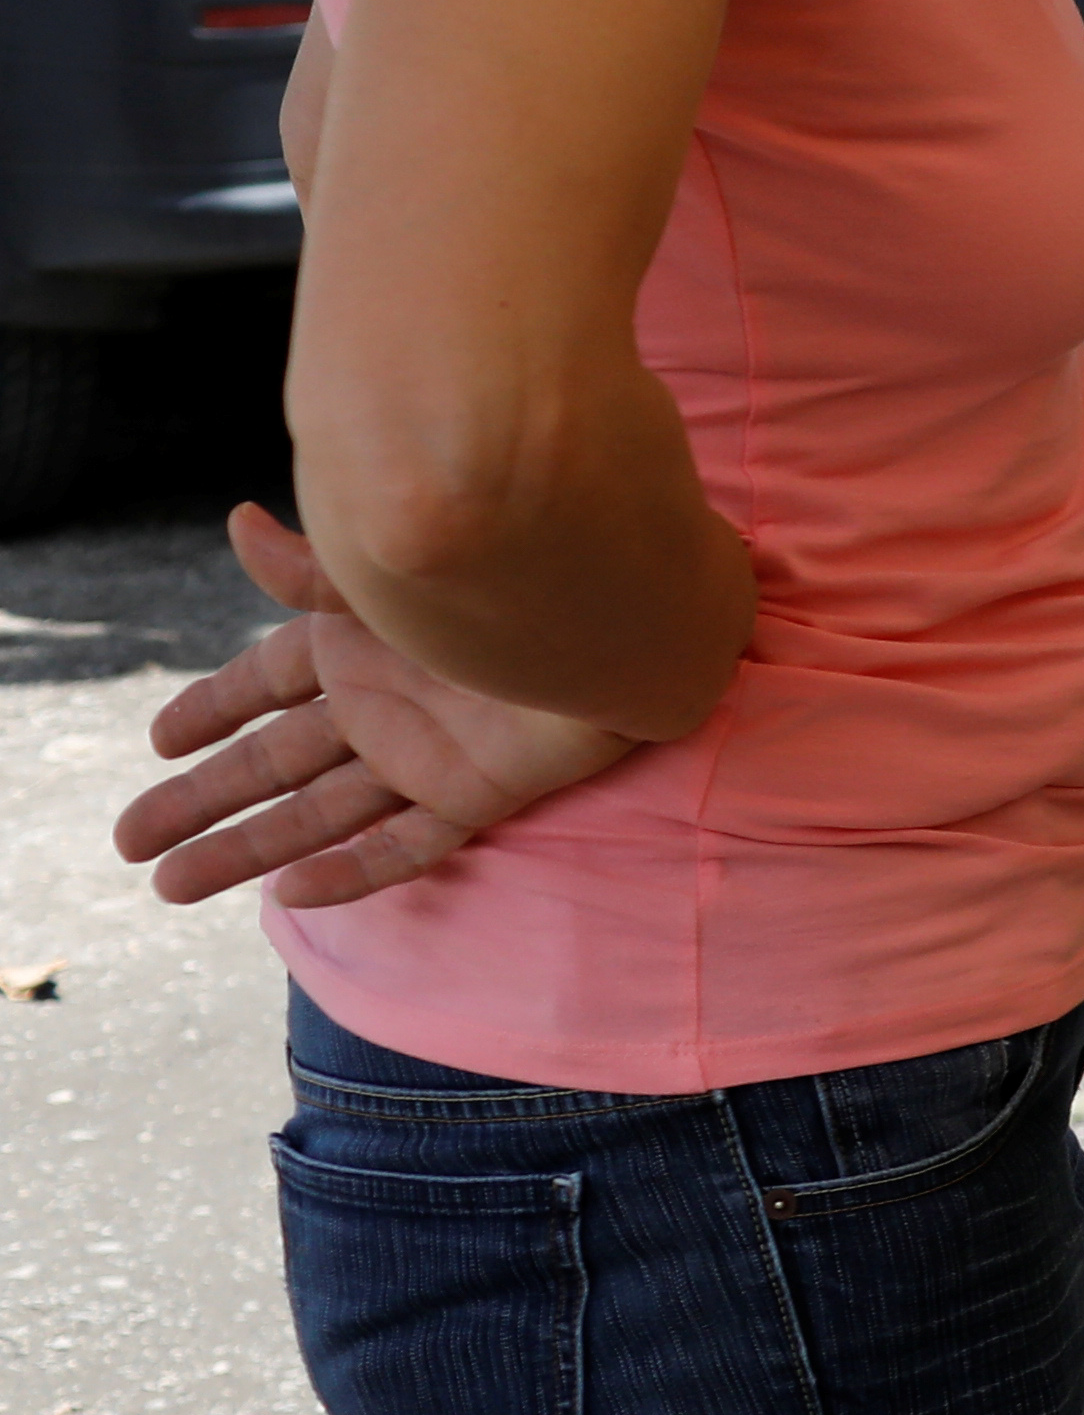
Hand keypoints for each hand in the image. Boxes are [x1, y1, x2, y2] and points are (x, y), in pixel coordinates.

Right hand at [115, 503, 642, 911]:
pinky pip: (408, 844)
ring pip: (317, 813)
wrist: (625, 614)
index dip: (209, 712)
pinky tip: (294, 892)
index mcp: (358, 648)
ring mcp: (425, 756)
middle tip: (127, 843)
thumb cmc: (516, 576)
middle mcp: (382, 707)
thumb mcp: (395, 572)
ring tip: (171, 885)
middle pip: (271, 764)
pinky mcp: (478, 794)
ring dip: (246, 847)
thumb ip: (315, 565)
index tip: (156, 741)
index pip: (262, 686)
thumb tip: (238, 522)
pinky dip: (353, 870)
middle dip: (199, 802)